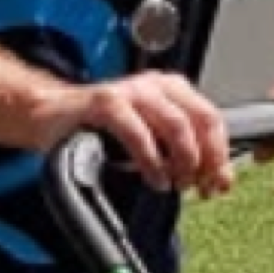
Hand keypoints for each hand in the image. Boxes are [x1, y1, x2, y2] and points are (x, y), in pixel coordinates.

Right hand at [47, 72, 235, 195]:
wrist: (52, 117)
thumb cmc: (101, 130)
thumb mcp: (149, 138)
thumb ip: (179, 152)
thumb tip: (212, 180)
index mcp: (173, 91)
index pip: (212, 120)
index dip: (221, 155)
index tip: (219, 183)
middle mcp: (156, 86)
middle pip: (201, 121)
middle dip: (207, 159)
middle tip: (199, 186)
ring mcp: (131, 91)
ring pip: (177, 125)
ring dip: (183, 160)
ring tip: (175, 183)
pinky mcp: (106, 103)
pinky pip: (138, 133)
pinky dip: (151, 160)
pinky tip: (155, 177)